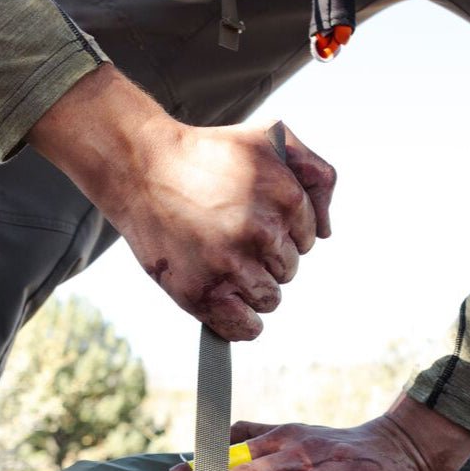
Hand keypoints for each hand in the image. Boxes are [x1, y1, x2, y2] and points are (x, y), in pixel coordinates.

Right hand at [28, 66, 335, 339]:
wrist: (142, 169)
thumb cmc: (208, 156)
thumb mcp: (272, 142)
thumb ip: (316, 175)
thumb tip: (327, 232)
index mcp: (284, 195)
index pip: (308, 239)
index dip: (281, 231)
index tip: (252, 219)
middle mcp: (260, 231)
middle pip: (288, 271)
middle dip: (266, 259)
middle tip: (230, 239)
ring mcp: (229, 265)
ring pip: (269, 299)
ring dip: (252, 288)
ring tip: (222, 263)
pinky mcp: (202, 292)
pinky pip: (246, 328)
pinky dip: (244, 324)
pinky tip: (229, 302)